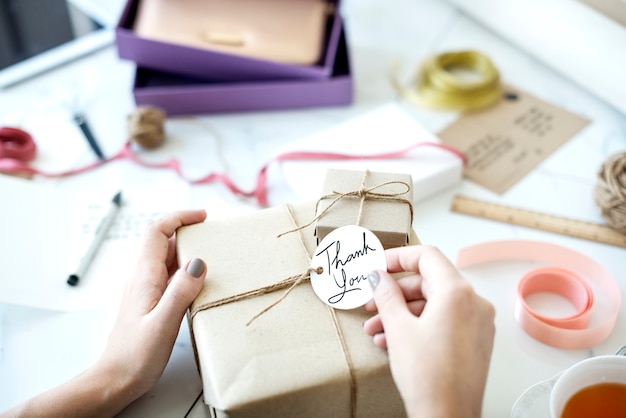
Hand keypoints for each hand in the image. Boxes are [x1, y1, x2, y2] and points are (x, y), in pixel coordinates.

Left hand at [95, 209, 207, 401]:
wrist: (116, 380)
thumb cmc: (135, 356)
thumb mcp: (163, 323)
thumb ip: (181, 291)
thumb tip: (198, 262)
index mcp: (144, 277)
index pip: (157, 232)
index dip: (178, 218)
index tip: (202, 216)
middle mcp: (142, 279)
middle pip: (162, 242)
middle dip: (186, 231)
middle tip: (212, 233)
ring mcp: (145, 290)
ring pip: (166, 259)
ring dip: (187, 250)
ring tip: (212, 254)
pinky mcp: (150, 303)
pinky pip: (169, 276)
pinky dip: (185, 270)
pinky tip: (199, 283)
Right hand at [363, 245, 494, 417]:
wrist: (448, 417)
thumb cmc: (429, 377)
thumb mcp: (398, 328)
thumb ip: (386, 295)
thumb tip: (378, 276)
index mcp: (457, 292)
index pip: (426, 256)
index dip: (397, 257)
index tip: (378, 266)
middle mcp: (474, 303)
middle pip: (428, 281)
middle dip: (395, 293)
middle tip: (372, 302)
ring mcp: (477, 323)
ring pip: (433, 304)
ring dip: (402, 313)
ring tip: (377, 329)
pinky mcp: (475, 341)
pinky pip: (443, 321)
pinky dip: (418, 325)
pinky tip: (394, 340)